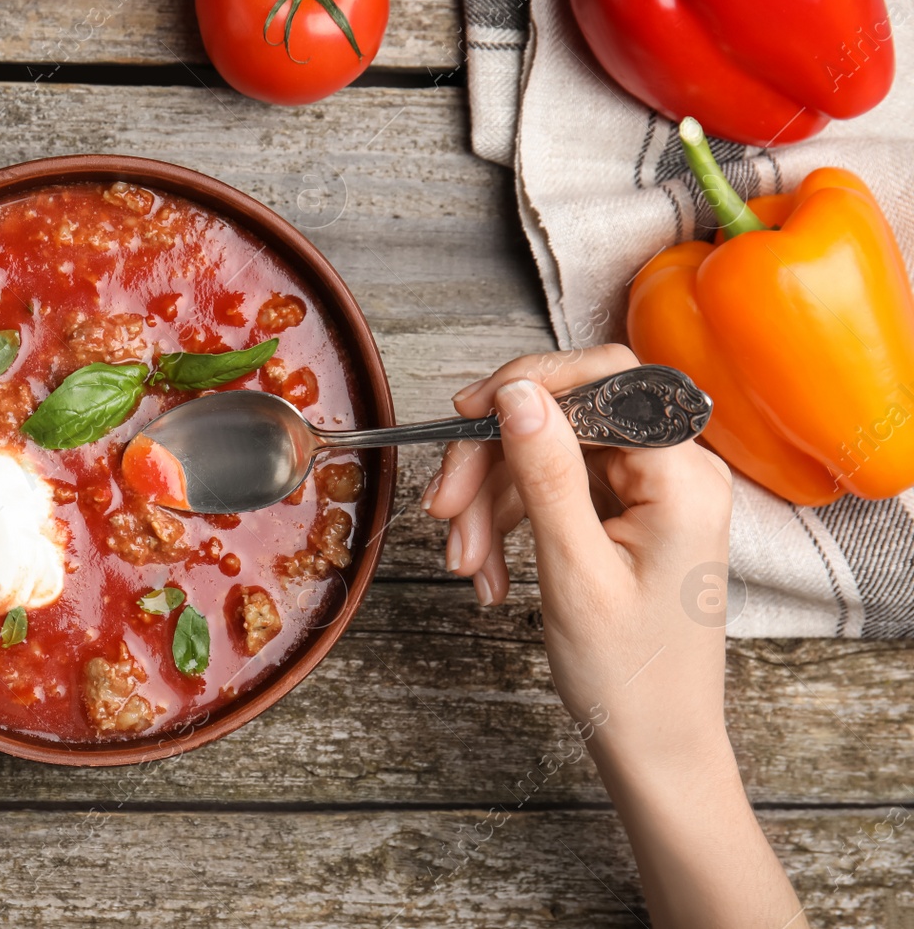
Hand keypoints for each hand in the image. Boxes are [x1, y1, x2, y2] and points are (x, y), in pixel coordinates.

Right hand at [422, 344, 734, 770]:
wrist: (655, 745)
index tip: (466, 414)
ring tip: (464, 561)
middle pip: (566, 417)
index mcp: (684, 478)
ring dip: (492, 500)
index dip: (529, 385)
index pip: (607, 381)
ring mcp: (651, 493)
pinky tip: (488, 570)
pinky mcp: (627, 514)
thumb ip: (547, 473)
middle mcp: (675, 472)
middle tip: (443, 505)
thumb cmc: (631, 676)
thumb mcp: (576, 571)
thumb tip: (517, 393)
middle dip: (494, 458)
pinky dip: (509, 521)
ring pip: (548, 454)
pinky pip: (554, 489)